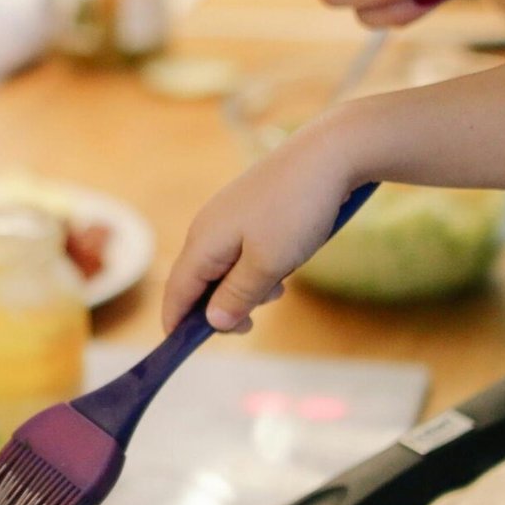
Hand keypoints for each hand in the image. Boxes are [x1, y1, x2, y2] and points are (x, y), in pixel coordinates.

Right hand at [162, 112, 358, 332]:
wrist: (329, 153)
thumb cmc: (296, 210)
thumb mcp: (269, 264)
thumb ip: (237, 296)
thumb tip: (210, 321)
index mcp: (202, 243)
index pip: (175, 293)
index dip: (177, 325)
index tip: (183, 351)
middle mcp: (206, 228)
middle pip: (198, 283)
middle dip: (221, 308)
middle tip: (254, 322)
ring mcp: (226, 216)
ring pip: (223, 268)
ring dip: (245, 288)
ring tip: (280, 287)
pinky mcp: (247, 209)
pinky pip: (240, 251)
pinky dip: (256, 267)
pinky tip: (285, 262)